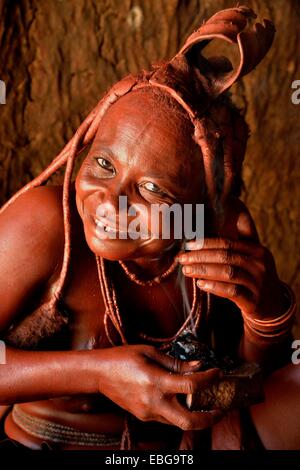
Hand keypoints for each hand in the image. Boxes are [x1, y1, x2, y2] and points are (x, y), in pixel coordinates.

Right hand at [93, 344, 222, 429]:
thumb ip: (175, 363)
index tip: (217, 372)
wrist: (99, 373)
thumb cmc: (123, 358)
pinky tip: (183, 400)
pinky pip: (167, 418)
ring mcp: (148, 412)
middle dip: (210, 418)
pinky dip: (179, 412)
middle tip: (221, 409)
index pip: (191, 385)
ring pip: (179, 423)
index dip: (209, 379)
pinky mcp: (144, 416)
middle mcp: (153, 401)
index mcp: (155, 381)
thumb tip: (198, 365)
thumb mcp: (150, 353)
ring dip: (196, 416)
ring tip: (206, 404)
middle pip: (189, 421)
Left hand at [178, 204, 286, 320]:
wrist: (273, 306)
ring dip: (203, 270)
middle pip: (225, 256)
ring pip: (227, 272)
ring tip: (187, 270)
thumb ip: (233, 250)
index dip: (206, 243)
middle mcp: (260, 265)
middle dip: (200, 257)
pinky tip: (201, 284)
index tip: (188, 245)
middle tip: (182, 259)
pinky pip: (231, 291)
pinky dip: (214, 286)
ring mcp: (258, 283)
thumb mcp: (250, 260)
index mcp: (258, 251)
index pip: (228, 243)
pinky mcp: (254, 301)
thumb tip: (200, 238)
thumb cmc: (253, 278)